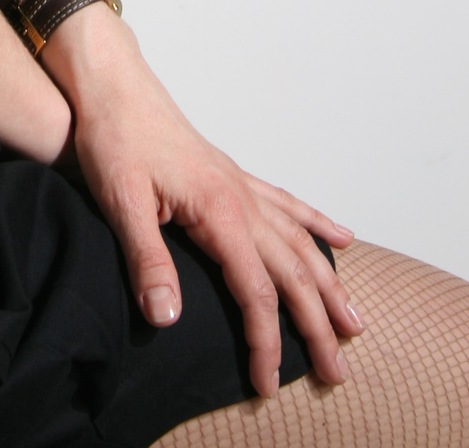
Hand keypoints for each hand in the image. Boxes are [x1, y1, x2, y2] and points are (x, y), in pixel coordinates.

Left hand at [55, 25, 361, 400]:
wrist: (114, 87)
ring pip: (299, 241)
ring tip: (355, 320)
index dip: (265, 341)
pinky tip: (341, 239)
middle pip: (292, 271)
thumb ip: (148, 260)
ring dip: (328, 283)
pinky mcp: (231, 176)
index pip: (255, 290)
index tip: (268, 382)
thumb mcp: (121, 202)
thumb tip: (168, 319)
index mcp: (218, 209)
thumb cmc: (115, 138)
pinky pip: (287, 205)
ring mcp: (240, 185)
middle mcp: (240, 197)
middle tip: (339, 371)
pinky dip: (317, 225)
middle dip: (317, 324)